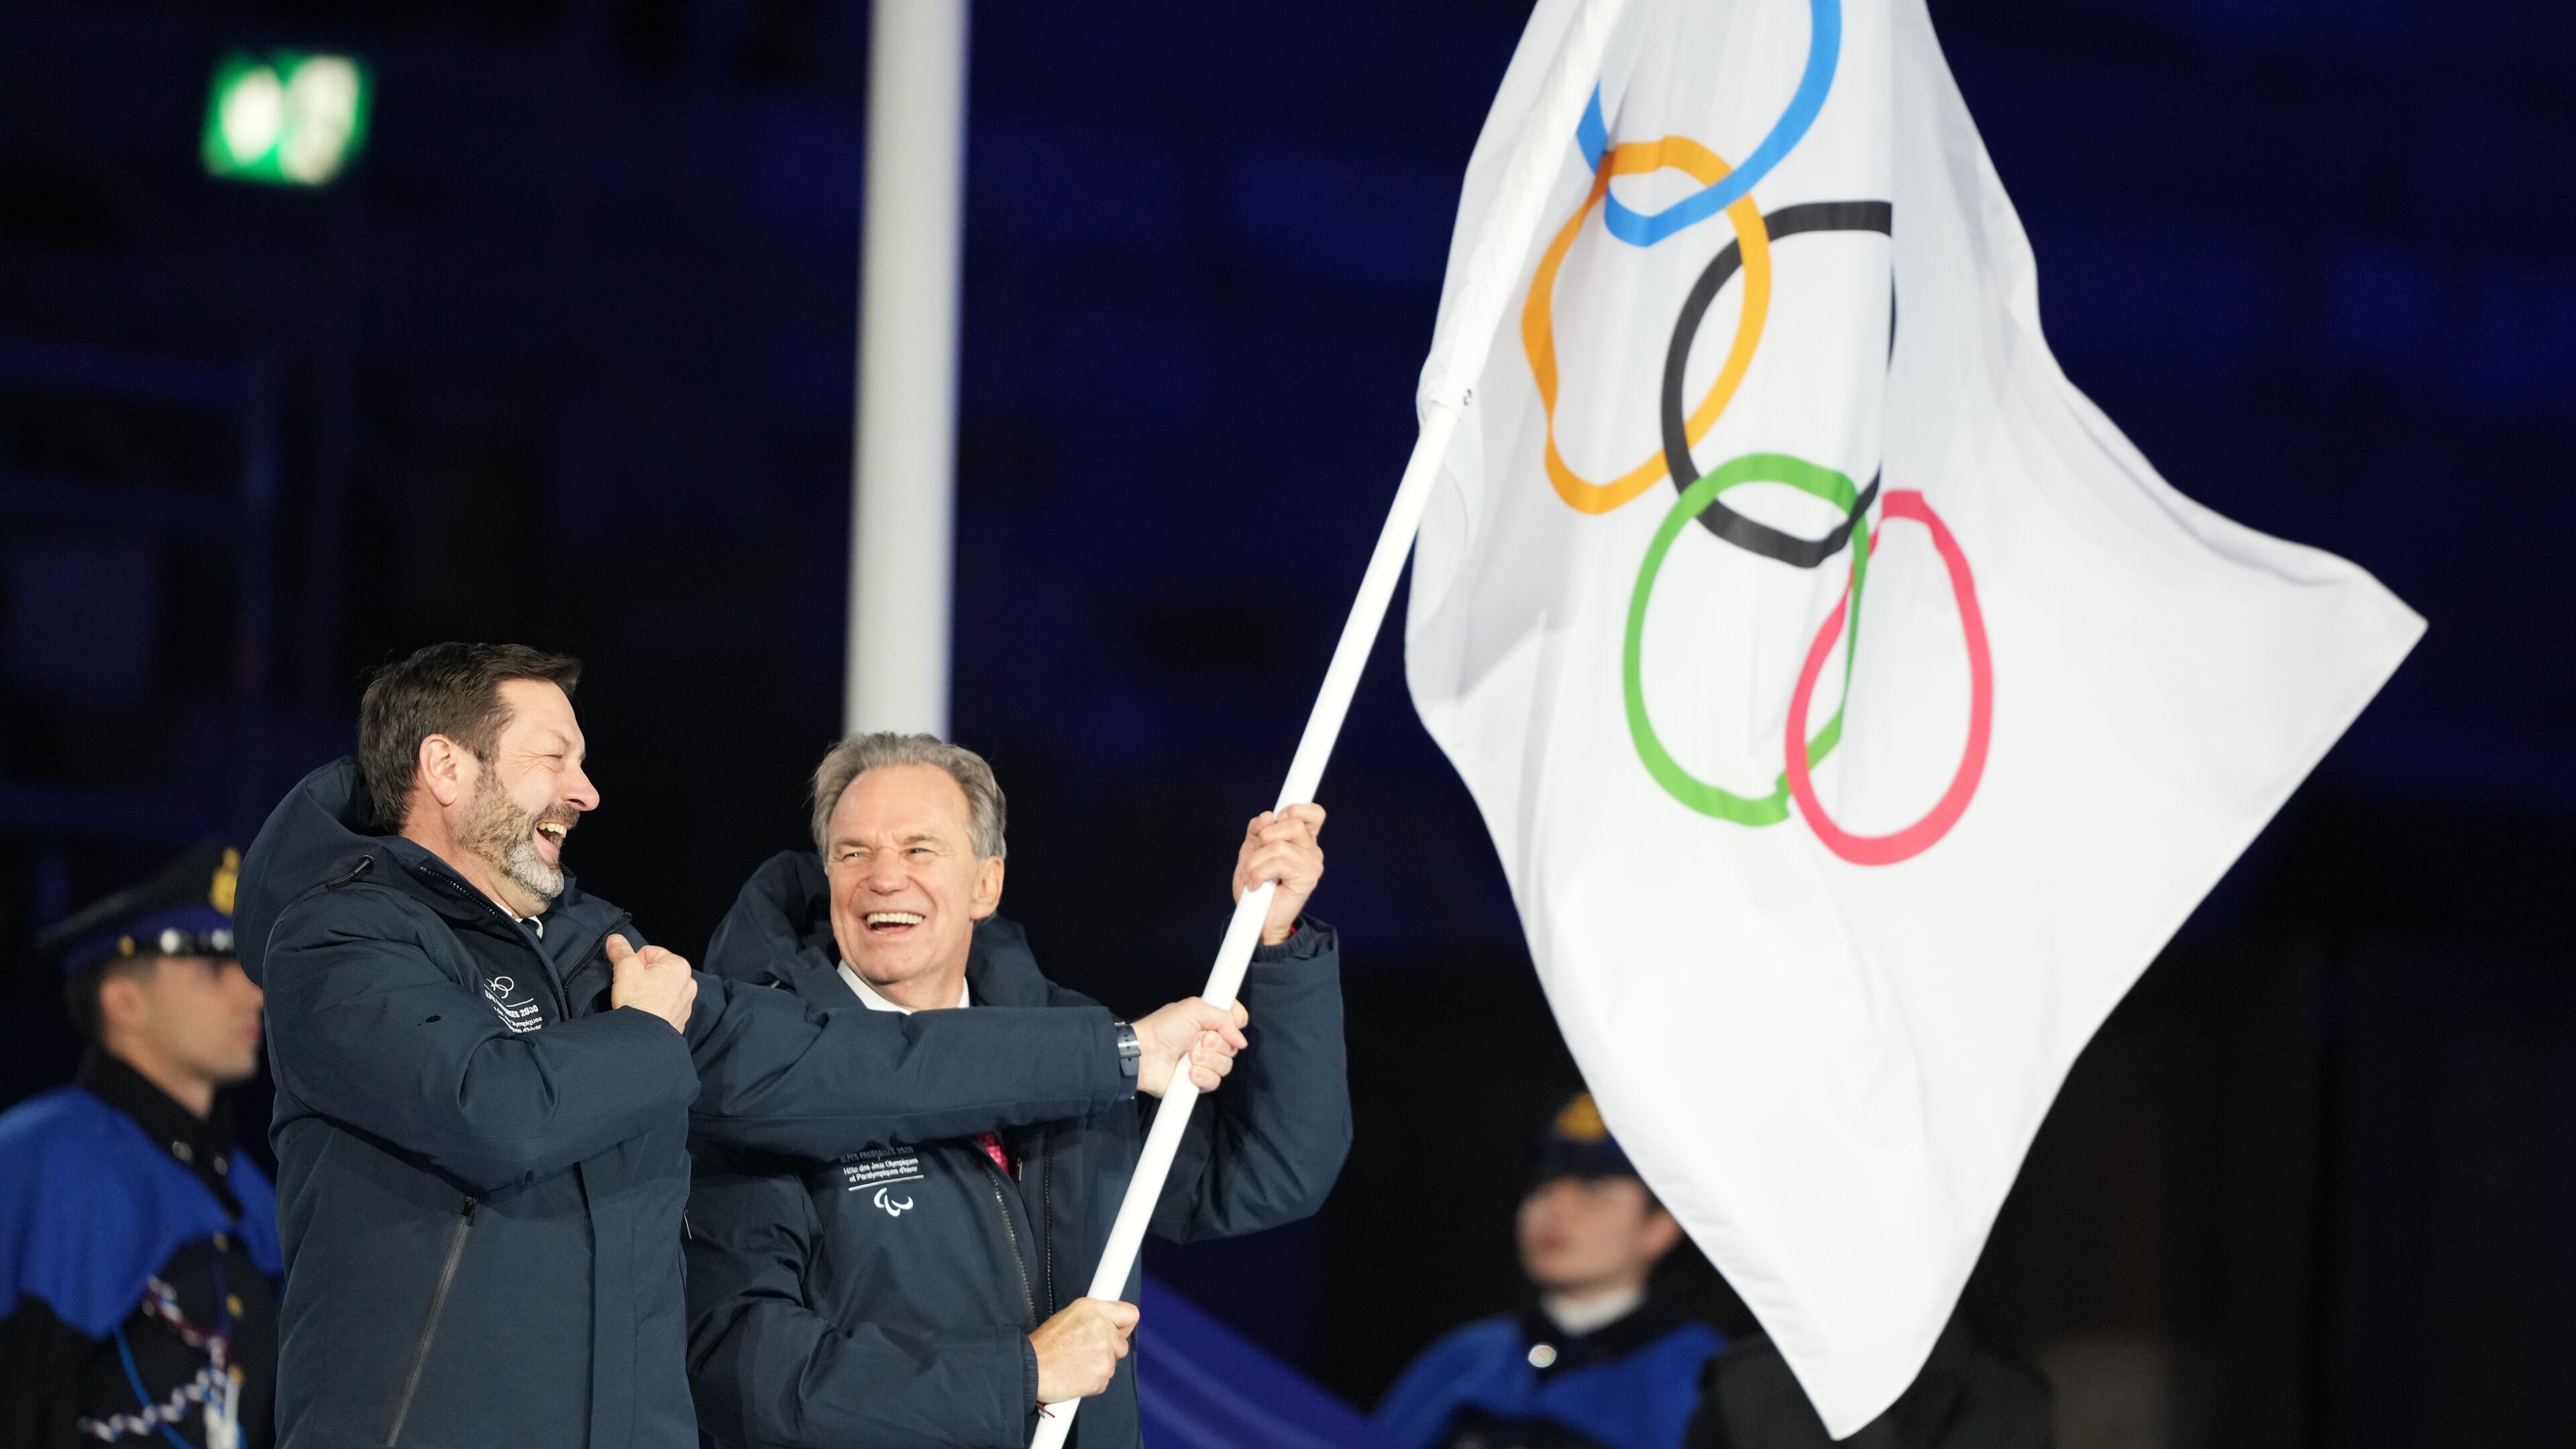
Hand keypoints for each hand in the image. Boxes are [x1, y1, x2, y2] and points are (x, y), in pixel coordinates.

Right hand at [606, 934, 696, 1033]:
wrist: (644, 1037)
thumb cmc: (638, 1000)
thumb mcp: (625, 969)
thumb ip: (620, 950)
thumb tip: (614, 938)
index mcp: (679, 965)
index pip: (650, 952)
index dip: (634, 962)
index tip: (630, 976)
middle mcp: (689, 982)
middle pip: (657, 970)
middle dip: (643, 977)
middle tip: (633, 989)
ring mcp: (687, 1002)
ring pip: (661, 988)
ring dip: (650, 992)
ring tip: (639, 1003)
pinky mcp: (681, 1018)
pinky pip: (665, 1006)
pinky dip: (656, 1007)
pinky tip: (646, 1013)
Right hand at [1030, 1296, 1137, 1401]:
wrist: (1030, 1369)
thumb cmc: (1044, 1345)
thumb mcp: (1068, 1315)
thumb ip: (1095, 1316)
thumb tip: (1114, 1322)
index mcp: (1093, 1310)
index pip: (1130, 1314)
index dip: (1123, 1325)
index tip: (1117, 1330)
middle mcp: (1103, 1329)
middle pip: (1122, 1344)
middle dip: (1108, 1349)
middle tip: (1084, 1350)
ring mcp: (1104, 1354)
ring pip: (1112, 1363)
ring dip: (1098, 1365)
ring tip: (1075, 1362)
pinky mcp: (1101, 1376)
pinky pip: (1104, 1379)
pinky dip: (1093, 1380)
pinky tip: (1076, 1374)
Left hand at [1131, 997, 1248, 1098]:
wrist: (1144, 1054)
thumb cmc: (1164, 1028)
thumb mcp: (1193, 1009)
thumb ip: (1223, 1017)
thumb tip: (1240, 1039)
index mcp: (1208, 1021)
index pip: (1236, 1019)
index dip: (1237, 1022)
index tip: (1232, 1022)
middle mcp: (1208, 1041)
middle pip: (1233, 1046)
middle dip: (1218, 1044)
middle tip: (1200, 1040)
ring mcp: (1204, 1062)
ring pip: (1226, 1065)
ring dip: (1208, 1060)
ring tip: (1190, 1056)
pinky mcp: (1198, 1081)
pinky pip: (1215, 1081)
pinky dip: (1203, 1076)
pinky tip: (1189, 1072)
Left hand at [1233, 804, 1324, 945]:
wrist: (1257, 920)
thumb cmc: (1256, 887)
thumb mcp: (1251, 852)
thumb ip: (1257, 831)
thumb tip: (1267, 816)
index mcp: (1301, 839)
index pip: (1314, 814)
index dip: (1297, 809)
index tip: (1279, 817)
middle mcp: (1312, 849)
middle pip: (1292, 823)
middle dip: (1264, 838)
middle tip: (1256, 858)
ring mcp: (1312, 863)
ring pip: (1278, 845)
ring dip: (1255, 862)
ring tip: (1252, 877)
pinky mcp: (1308, 877)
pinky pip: (1277, 862)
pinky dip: (1258, 873)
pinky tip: (1256, 885)